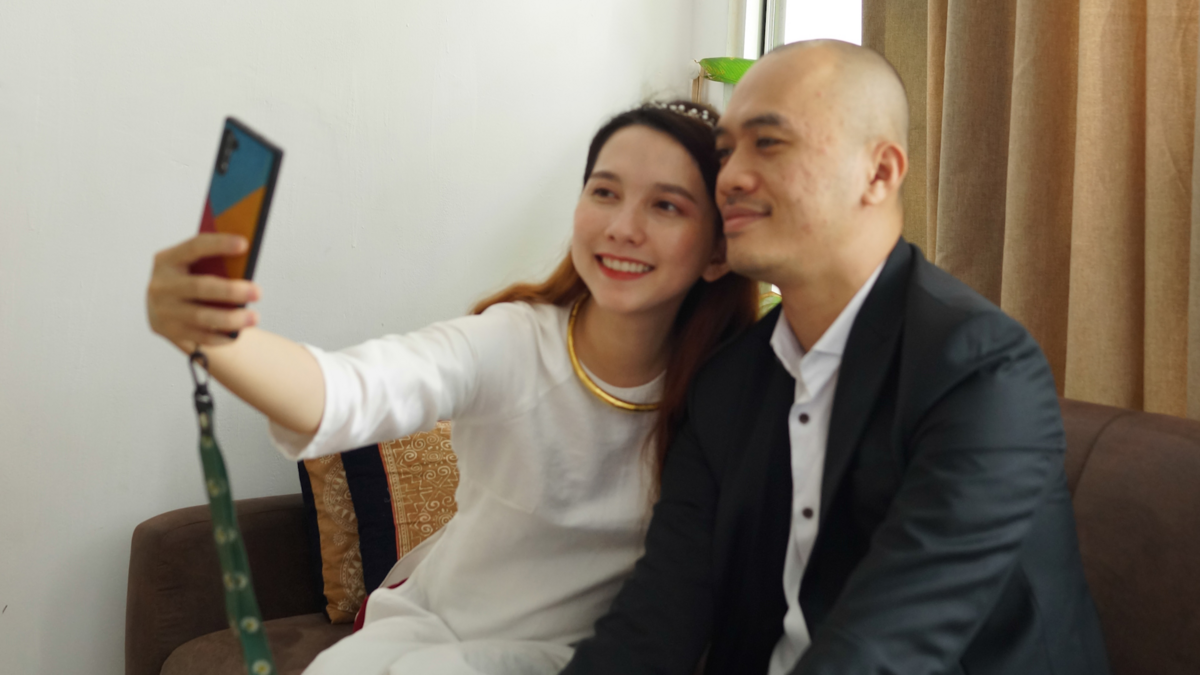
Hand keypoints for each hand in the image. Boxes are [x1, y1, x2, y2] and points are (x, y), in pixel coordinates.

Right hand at [147, 234, 261, 350]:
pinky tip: (237, 333)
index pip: (194, 247)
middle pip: (199, 286)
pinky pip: (200, 336)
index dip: (219, 244)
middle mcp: (161, 285)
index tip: (244, 244)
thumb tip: (245, 262)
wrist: (166, 309)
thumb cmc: (192, 280)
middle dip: (230, 290)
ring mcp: (164, 310)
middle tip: (258, 292)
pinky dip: (221, 336)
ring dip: (231, 318)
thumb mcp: (194, 266)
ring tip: (254, 318)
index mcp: (167, 260)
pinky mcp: (171, 332)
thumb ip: (214, 262)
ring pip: (201, 316)